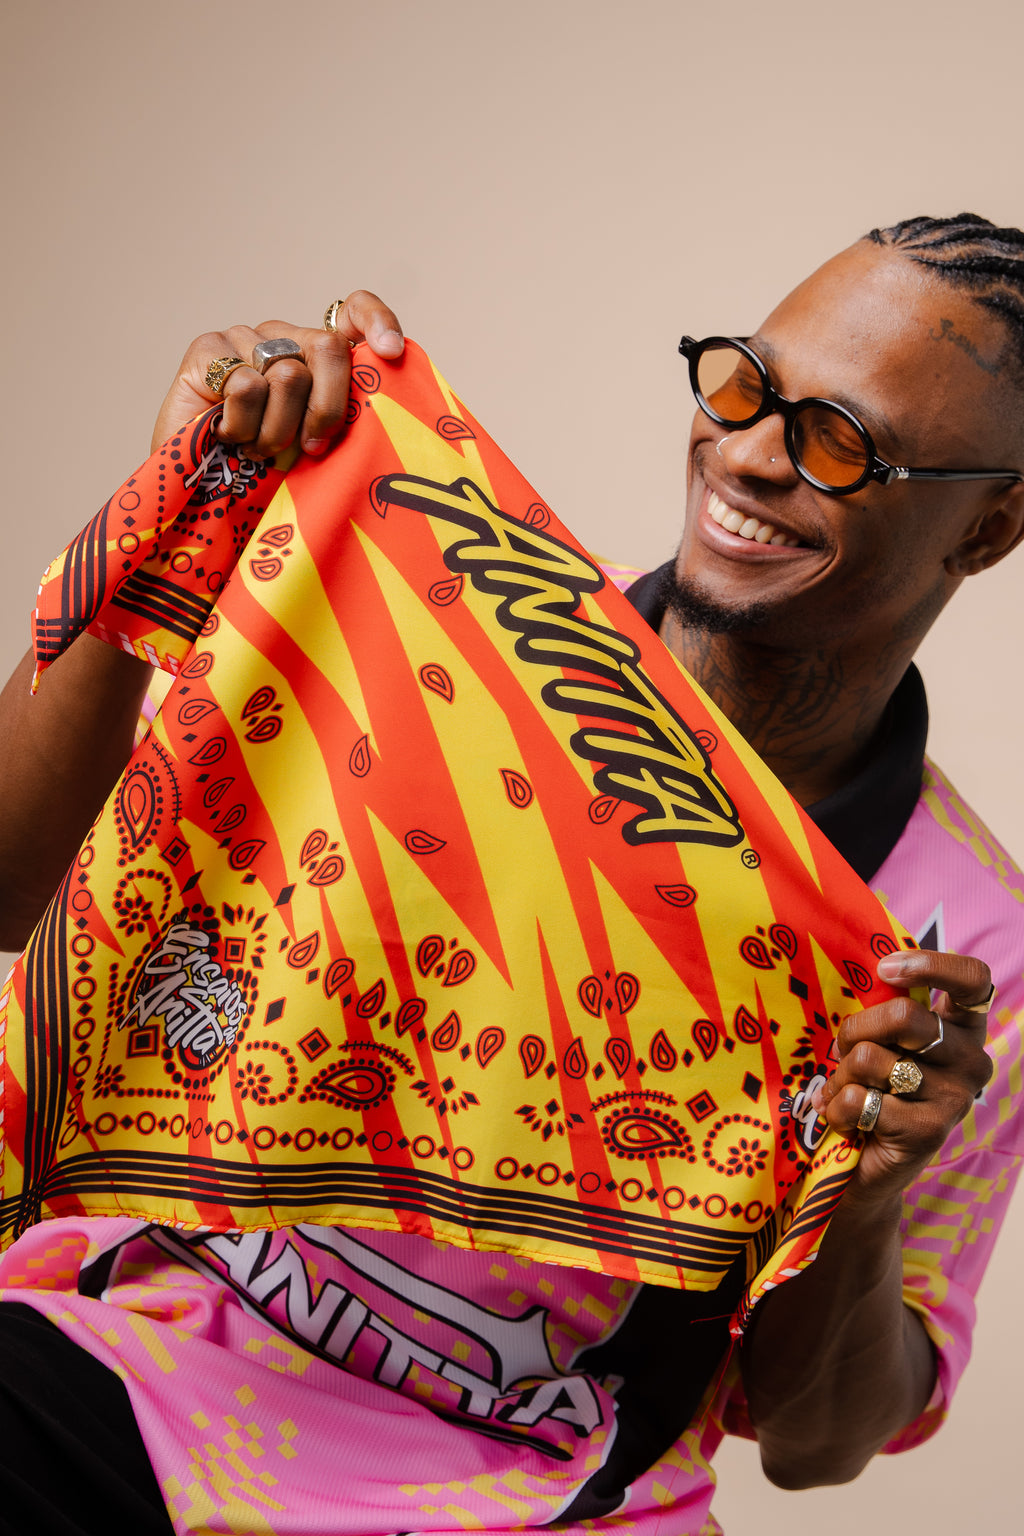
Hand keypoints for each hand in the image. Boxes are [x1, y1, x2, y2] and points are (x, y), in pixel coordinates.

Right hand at [150, 291, 404, 456]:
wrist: (199, 497)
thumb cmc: (263, 478)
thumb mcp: (316, 450)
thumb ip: (345, 419)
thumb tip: (381, 390)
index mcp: (316, 356)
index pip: (352, 313)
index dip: (377, 321)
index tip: (392, 352)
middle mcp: (284, 340)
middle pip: (329, 348)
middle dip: (327, 409)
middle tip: (310, 449)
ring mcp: (244, 339)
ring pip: (288, 374)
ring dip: (276, 430)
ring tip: (255, 449)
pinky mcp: (208, 349)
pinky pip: (246, 384)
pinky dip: (241, 424)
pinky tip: (225, 434)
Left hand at [811, 948, 993, 1207]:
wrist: (866, 1168)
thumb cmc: (872, 1089)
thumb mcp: (882, 1043)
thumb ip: (885, 1011)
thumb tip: (872, 969)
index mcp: (962, 1030)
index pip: (974, 980)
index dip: (932, 965)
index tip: (886, 970)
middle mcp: (971, 1061)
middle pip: (903, 1016)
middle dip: (855, 1030)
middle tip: (843, 1053)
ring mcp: (955, 1098)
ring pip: (871, 1057)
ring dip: (842, 1076)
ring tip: (845, 1094)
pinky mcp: (929, 1131)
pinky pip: (861, 1098)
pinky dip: (837, 1108)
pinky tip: (846, 1121)